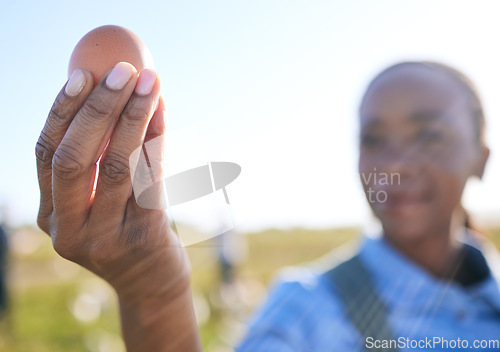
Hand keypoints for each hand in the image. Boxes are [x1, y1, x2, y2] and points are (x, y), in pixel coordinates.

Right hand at [35, 63, 200, 350]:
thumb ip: (97, 159)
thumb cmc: (125, 230)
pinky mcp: (143, 238)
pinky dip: (157, 141)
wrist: (152, 284)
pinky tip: (164, 113)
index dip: (63, 110)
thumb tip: (117, 91)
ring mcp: (104, 238)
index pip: (47, 153)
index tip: (82, 73)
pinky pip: (151, 179)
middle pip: (74, 158)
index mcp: (50, 215)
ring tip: (151, 81)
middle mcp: (69, 229)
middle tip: (122, 70)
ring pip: (116, 166)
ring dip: (135, 116)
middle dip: (99, 108)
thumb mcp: (100, 200)